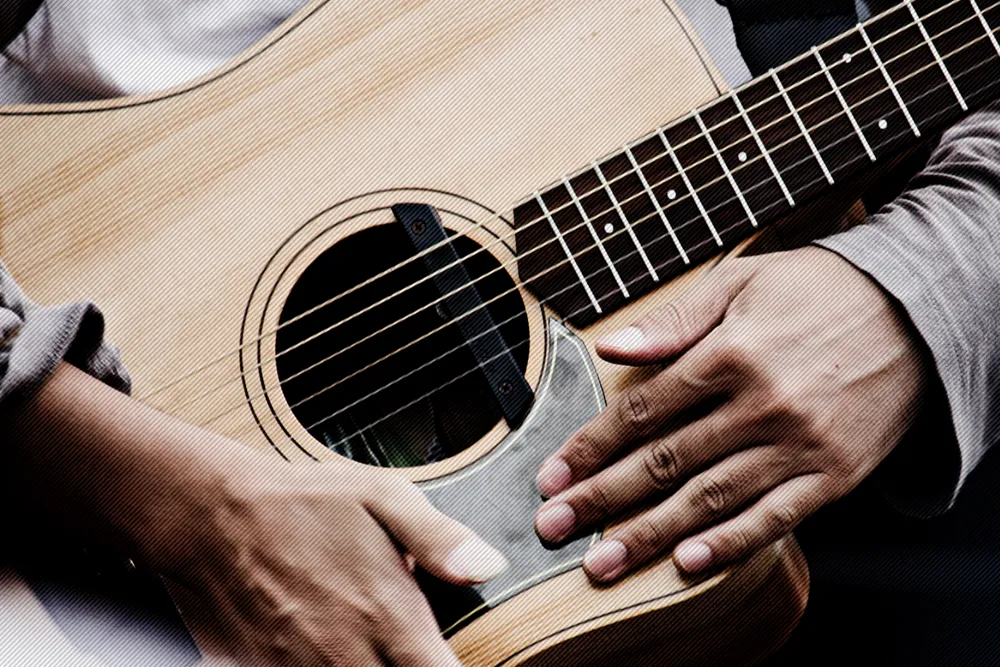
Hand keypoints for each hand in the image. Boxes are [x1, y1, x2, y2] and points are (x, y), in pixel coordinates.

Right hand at [175, 457, 506, 666]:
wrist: (212, 517)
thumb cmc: (301, 504)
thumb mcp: (382, 497)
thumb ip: (441, 539)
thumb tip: (490, 567)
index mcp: (389, 618)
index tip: (450, 658)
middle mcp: (348, 658)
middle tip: (411, 652)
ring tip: (373, 649)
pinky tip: (334, 652)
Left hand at [533, 247, 928, 580]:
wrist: (916, 311)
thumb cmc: (817, 290)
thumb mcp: (741, 281)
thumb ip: (673, 320)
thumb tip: (610, 346)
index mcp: (731, 354)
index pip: (643, 412)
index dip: (590, 447)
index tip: (552, 475)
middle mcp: (762, 405)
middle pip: (665, 462)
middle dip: (601, 498)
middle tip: (554, 526)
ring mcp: (800, 445)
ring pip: (710, 499)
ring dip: (649, 534)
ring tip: (600, 561)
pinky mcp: (834, 474)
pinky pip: (776, 519)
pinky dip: (730, 544)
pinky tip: (687, 563)